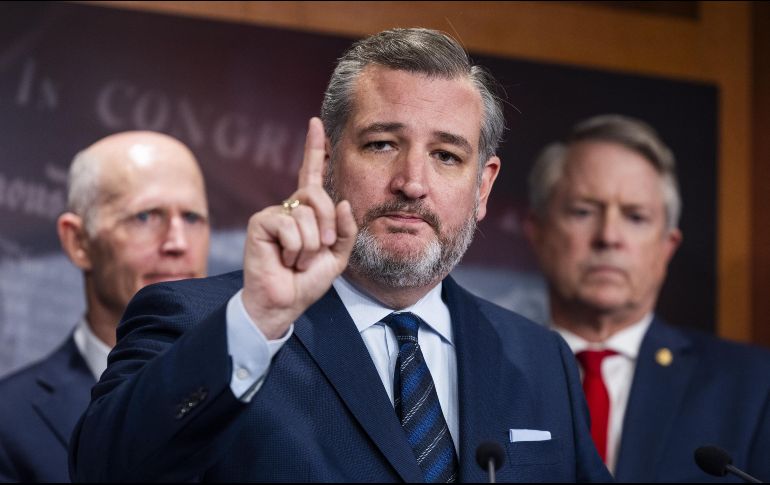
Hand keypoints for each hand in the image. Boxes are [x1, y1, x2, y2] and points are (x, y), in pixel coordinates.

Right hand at [241, 117, 356, 338]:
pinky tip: (284, 259)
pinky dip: (294, 248)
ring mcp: (274, 213)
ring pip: (306, 215)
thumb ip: (345, 231)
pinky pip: (289, 225)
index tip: (316, 123)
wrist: (284, 302)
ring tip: (296, 260)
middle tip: (321, 249)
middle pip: (317, 194)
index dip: (314, 149)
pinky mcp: (260, 222)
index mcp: (309, 212)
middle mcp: (291, 207)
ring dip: (310, 245)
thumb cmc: (306, 281)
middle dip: (327, 224)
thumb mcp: (337, 257)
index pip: (312, 175)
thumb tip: (343, 203)